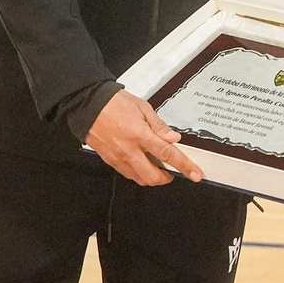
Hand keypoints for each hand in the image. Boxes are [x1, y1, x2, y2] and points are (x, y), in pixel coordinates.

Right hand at [87, 90, 202, 184]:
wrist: (88, 105)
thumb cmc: (114, 103)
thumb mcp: (143, 108)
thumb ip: (159, 126)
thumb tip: (173, 138)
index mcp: (139, 134)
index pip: (167, 154)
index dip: (184, 166)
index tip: (194, 174)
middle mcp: (129, 149)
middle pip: (152, 176)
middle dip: (166, 178)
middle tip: (172, 171)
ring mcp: (118, 157)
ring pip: (139, 179)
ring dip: (152, 177)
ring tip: (157, 166)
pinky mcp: (110, 161)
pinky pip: (127, 174)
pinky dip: (138, 173)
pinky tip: (142, 163)